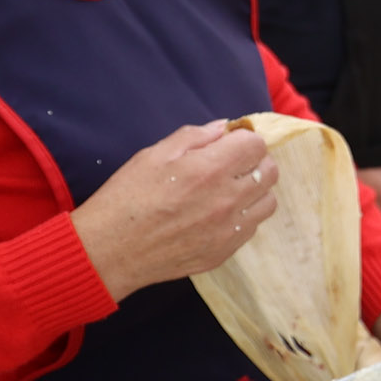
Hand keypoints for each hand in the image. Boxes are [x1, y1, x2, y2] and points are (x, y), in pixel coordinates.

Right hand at [70, 120, 277, 302]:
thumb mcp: (153, 155)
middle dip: (254, 161)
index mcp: (209, 170)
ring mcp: (229, 230)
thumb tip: (224, 128)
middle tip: (232, 163)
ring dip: (255, 190)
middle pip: (269, 171)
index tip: (229, 143)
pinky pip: (252, 227)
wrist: (110, 251)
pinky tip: (219, 213)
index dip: (243, 138)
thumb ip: (194, 137)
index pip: (256, 144)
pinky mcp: (225, 251)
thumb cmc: (126, 198)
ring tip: (229, 189)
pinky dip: (244, 216)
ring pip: (268, 201)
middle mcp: (227, 200)